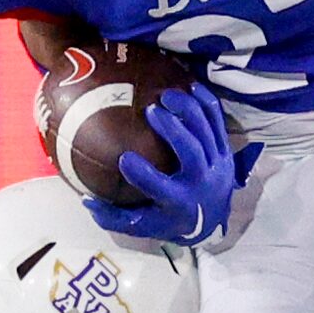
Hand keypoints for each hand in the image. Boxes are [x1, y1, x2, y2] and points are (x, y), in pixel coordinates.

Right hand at [86, 84, 253, 245]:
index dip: (143, 174)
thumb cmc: (169, 220)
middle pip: (191, 152)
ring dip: (188, 110)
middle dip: (173, 129)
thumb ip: (114, 217)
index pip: (160, 188)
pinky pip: (218, 122)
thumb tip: (86, 201)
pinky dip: (207, 103)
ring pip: (206, 132)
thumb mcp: (142, 225)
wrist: (212, 221)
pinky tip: (191, 87)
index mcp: (179, 203)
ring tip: (167, 95)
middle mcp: (202, 183)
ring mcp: (218, 165)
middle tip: (151, 110)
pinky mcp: (227, 151)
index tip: (124, 157)